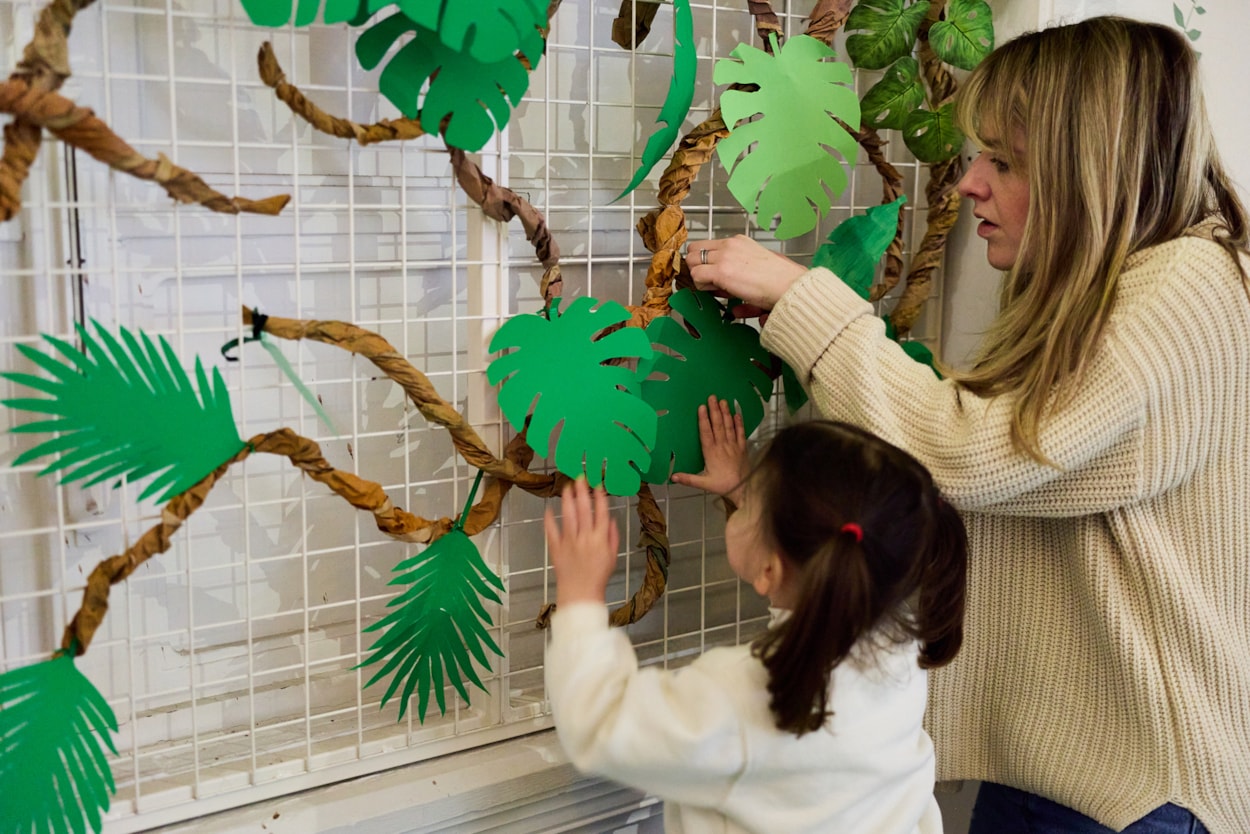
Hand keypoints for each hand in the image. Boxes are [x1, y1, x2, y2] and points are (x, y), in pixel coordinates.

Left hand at [544, 478, 620, 606]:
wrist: (580, 594)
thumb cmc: (598, 576)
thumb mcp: (613, 556)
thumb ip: (612, 536)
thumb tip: (610, 519)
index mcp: (600, 539)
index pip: (601, 512)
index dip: (600, 497)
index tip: (597, 484)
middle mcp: (585, 538)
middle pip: (584, 510)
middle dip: (582, 492)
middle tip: (580, 477)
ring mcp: (570, 542)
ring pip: (568, 516)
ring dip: (567, 500)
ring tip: (566, 487)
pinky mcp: (556, 548)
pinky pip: (552, 531)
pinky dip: (549, 520)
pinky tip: (548, 509)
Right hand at [671, 396, 748, 504]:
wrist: (743, 490)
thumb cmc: (723, 486)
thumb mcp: (703, 484)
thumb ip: (688, 479)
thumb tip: (672, 476)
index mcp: (711, 453)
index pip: (706, 433)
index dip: (703, 419)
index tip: (701, 407)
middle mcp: (723, 446)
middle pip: (718, 425)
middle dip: (715, 410)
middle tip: (712, 397)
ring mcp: (734, 446)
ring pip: (729, 426)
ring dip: (726, 413)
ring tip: (723, 401)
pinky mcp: (743, 448)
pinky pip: (741, 433)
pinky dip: (739, 423)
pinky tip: (737, 414)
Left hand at [686, 235, 806, 311]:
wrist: (788, 286)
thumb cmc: (779, 281)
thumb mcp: (756, 269)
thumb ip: (739, 275)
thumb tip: (730, 299)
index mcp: (739, 242)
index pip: (708, 245)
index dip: (706, 261)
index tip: (714, 275)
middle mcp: (729, 245)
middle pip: (694, 249)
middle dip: (697, 266)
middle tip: (708, 281)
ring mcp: (724, 256)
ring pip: (691, 261)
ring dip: (698, 276)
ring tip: (714, 287)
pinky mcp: (721, 271)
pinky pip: (697, 276)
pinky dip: (702, 286)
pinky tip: (717, 291)